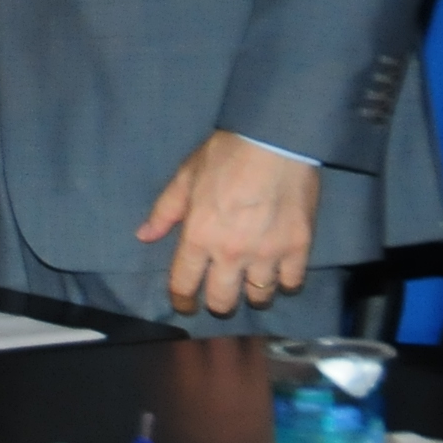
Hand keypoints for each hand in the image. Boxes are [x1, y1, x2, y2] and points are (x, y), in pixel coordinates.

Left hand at [139, 132, 320, 318]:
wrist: (275, 138)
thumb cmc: (226, 154)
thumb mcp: (186, 177)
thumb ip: (165, 210)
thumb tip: (144, 236)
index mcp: (199, 236)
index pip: (184, 285)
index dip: (182, 301)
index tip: (185, 304)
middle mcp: (231, 253)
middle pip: (222, 302)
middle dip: (217, 302)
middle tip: (220, 293)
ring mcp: (267, 254)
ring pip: (259, 298)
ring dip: (252, 294)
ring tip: (251, 283)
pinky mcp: (298, 248)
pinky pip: (291, 283)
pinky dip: (285, 282)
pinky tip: (280, 273)